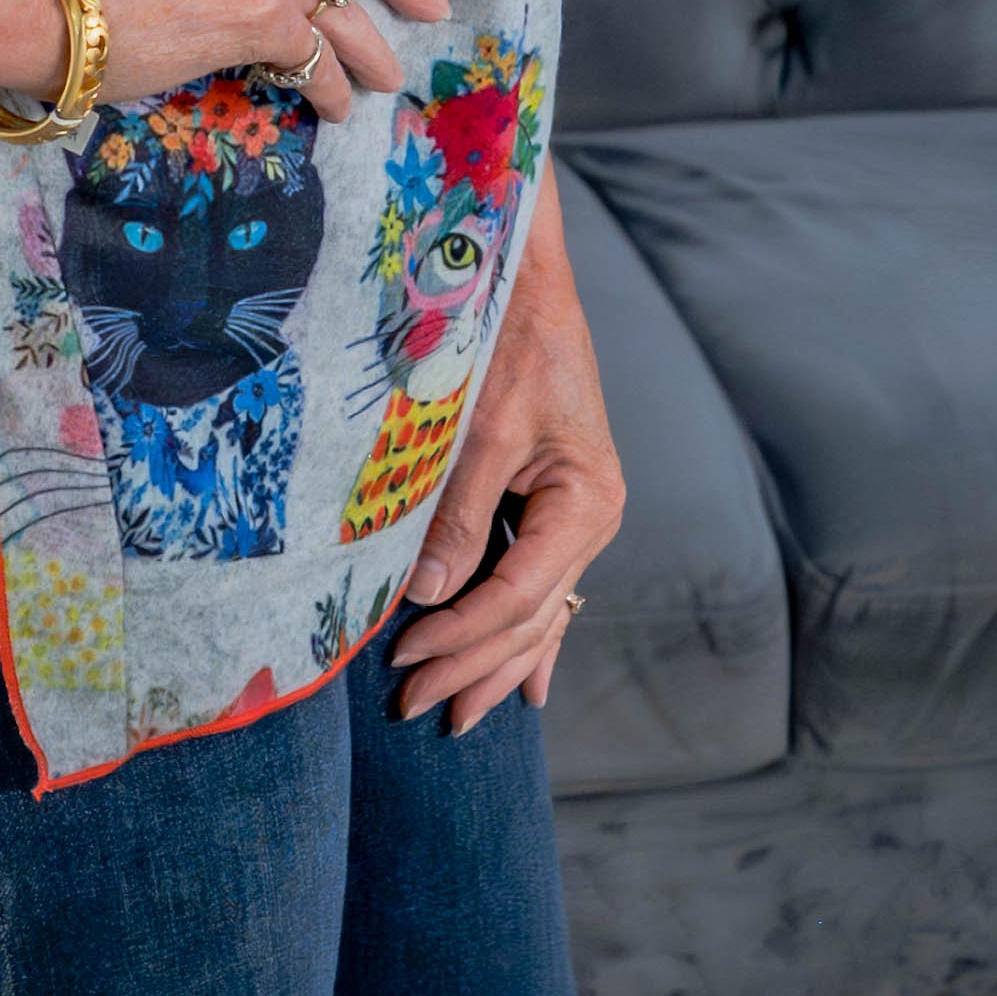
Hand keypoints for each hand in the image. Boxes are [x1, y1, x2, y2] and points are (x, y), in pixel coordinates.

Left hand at [386, 181, 621, 733]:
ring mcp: (575, 519)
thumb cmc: (505, 339)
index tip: (407, 660)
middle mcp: (589, 519)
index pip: (522, 596)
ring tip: (455, 716)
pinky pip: (543, 591)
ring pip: (538, 615)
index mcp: (586, 502)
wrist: (523, 278)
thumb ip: (457, 513)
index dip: (464, 636)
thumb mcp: (480, 426)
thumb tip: (428, 596)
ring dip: (494, 665)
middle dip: (474, 668)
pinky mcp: (553, 511)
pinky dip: (529, 639)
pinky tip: (529, 689)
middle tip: (414, 711)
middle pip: (532, 619)